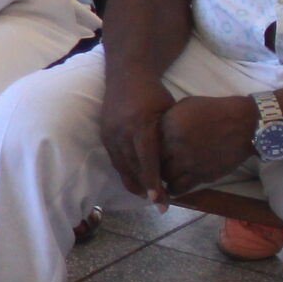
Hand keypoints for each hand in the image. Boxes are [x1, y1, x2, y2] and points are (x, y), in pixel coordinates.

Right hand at [98, 72, 176, 200]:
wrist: (126, 75)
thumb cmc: (154, 93)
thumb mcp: (169, 111)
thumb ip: (169, 137)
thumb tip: (178, 164)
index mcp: (140, 125)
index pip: (147, 160)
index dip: (153, 182)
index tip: (160, 201)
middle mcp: (122, 132)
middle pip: (133, 168)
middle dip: (146, 190)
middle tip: (160, 206)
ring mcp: (110, 134)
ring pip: (122, 167)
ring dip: (135, 184)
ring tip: (149, 198)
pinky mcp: (104, 135)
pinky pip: (115, 160)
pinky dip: (126, 172)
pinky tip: (137, 181)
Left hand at [155, 95, 261, 197]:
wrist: (244, 124)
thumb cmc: (215, 111)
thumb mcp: (186, 106)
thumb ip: (168, 120)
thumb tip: (157, 132)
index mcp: (169, 126)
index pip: (149, 144)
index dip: (149, 150)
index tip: (150, 153)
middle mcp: (175, 145)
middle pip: (155, 161)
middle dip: (156, 165)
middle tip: (158, 166)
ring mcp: (188, 162)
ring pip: (166, 177)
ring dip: (165, 177)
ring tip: (166, 177)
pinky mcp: (202, 175)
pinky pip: (180, 187)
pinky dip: (174, 189)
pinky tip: (174, 187)